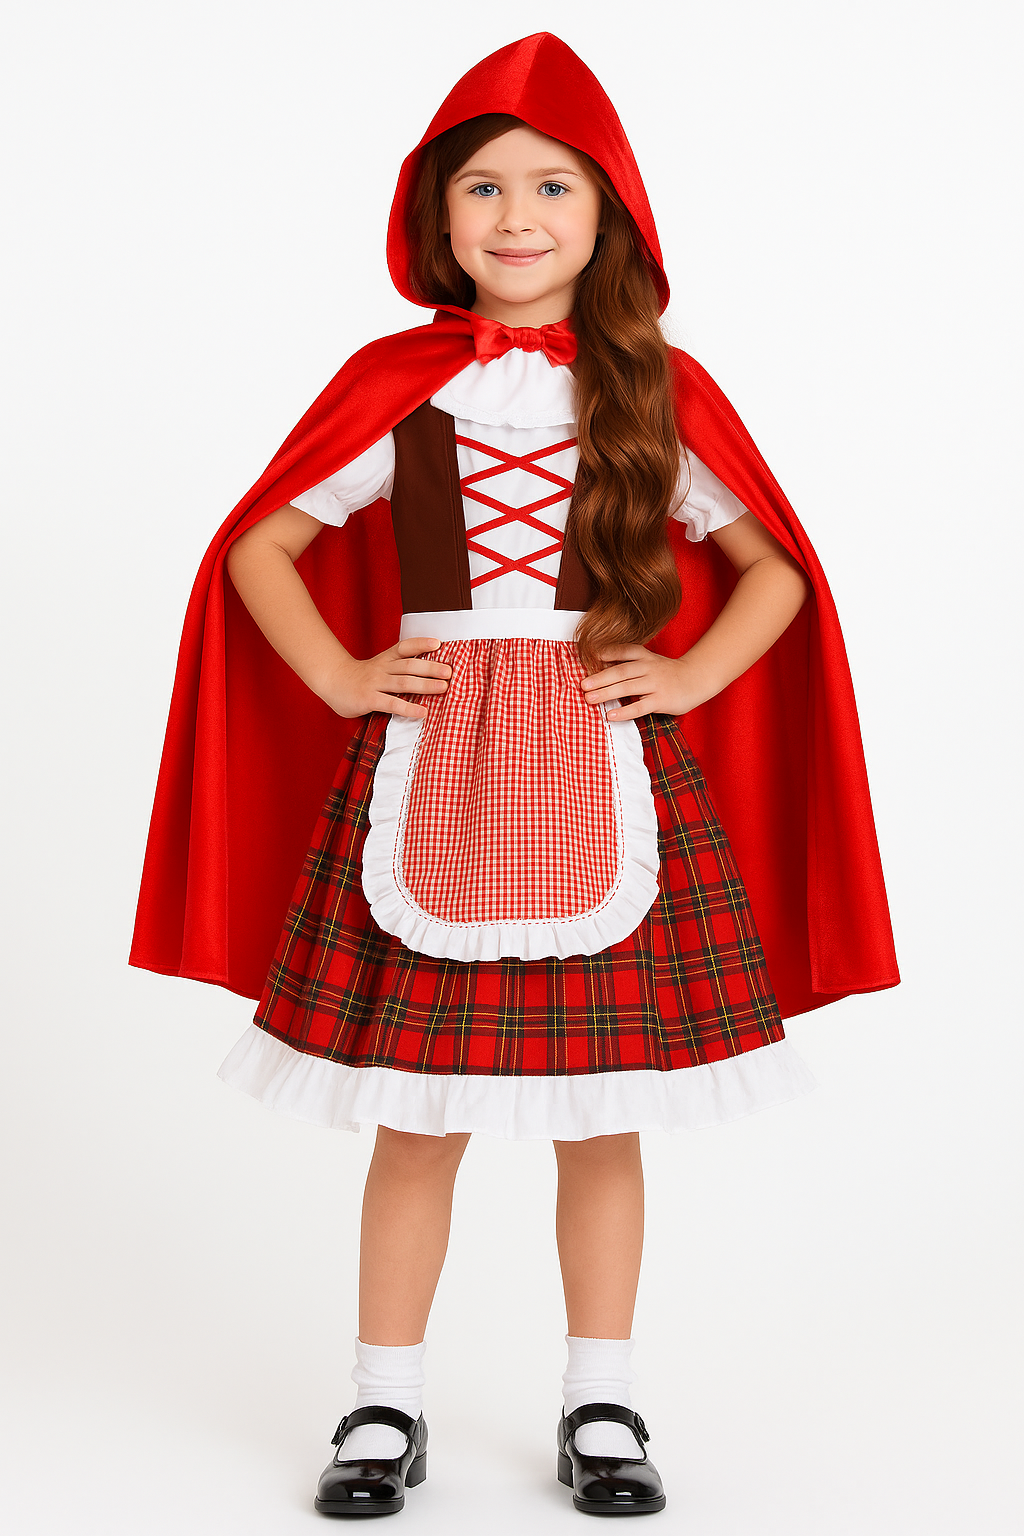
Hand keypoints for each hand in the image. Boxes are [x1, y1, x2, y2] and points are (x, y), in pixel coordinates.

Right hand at [321, 637, 451, 720]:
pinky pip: (392, 703)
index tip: (438, 643)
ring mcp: (375, 684)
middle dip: (431, 668)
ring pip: (404, 682)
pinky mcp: (369, 699)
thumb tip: (426, 675)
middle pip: (410, 665)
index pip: (405, 647)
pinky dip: (409, 708)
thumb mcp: (378, 667)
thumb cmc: (358, 678)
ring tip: (443, 688)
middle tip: (449, 671)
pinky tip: (423, 712)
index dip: (421, 644)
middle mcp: (382, 668)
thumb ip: (396, 670)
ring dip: (425, 685)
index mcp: (385, 659)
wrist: (331, 681)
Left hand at [579, 645, 704, 720]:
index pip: (624, 651)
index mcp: (645, 657)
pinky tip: (610, 715)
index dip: (607, 652)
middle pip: (621, 671)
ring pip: (627, 687)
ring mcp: (655, 684)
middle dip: (600, 678)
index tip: (590, 656)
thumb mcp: (651, 661)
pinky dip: (624, 711)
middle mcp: (649, 668)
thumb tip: (601, 668)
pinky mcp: (661, 700)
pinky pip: (640, 706)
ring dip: (606, 693)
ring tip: (589, 699)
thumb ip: (631, 663)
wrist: (697, 679)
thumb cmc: (668, 672)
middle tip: (583, 685)